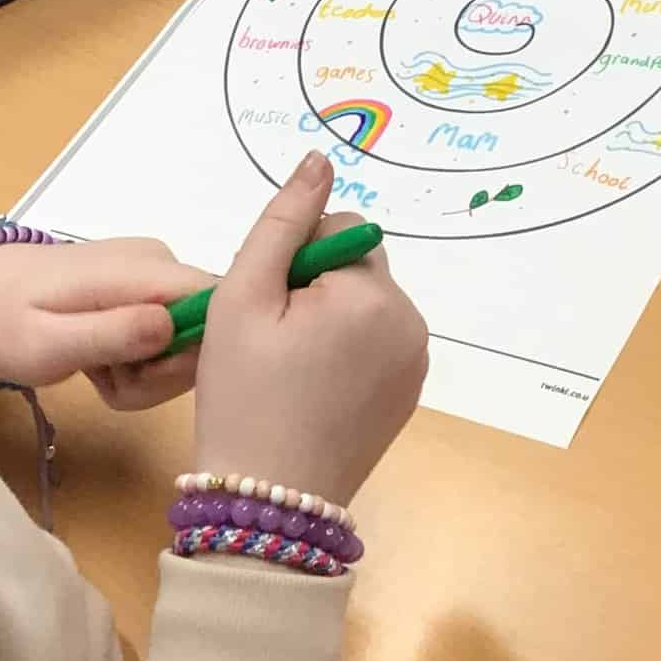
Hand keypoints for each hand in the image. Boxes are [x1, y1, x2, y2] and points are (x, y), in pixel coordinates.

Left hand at [0, 235, 211, 411]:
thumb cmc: (1, 321)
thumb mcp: (48, 342)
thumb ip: (111, 334)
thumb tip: (173, 325)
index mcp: (142, 268)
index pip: (215, 304)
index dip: (195, 353)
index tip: (146, 376)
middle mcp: (160, 263)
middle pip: (204, 330)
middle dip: (162, 373)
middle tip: (108, 381)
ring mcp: (153, 276)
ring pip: (186, 341)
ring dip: (146, 374)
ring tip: (96, 370)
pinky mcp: (145, 291)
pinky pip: (166, 337)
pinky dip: (136, 362)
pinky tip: (99, 362)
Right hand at [191, 152, 428, 508]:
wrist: (269, 502)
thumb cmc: (245, 396)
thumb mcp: (243, 299)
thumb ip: (282, 222)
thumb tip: (319, 159)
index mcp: (375, 293)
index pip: (335, 231)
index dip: (291, 263)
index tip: (267, 314)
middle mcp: (411, 320)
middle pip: (353, 266)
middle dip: (312, 290)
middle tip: (272, 344)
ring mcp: (416, 360)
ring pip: (362, 305)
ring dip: (327, 320)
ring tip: (289, 370)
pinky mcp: (409, 392)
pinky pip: (375, 342)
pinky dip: (344, 353)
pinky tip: (311, 391)